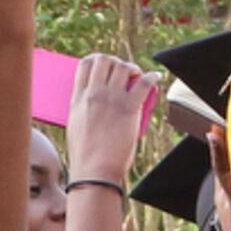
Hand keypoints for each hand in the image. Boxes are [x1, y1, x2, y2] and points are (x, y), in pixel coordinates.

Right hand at [64, 53, 156, 183]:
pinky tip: (155, 78)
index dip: (97, 59)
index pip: (85, 65)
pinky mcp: (128, 108)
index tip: (105, 65)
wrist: (94, 171)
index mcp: (78, 99)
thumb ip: (83, 109)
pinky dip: (152, 77)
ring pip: (123, 67)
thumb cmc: (86, 155)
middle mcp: (94, 94)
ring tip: (137, 75)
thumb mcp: (76, 125)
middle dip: (115, 61)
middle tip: (123, 71)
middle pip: (104, 60)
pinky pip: (144, 83)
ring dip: (132, 68)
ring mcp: (111, 99)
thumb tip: (94, 100)